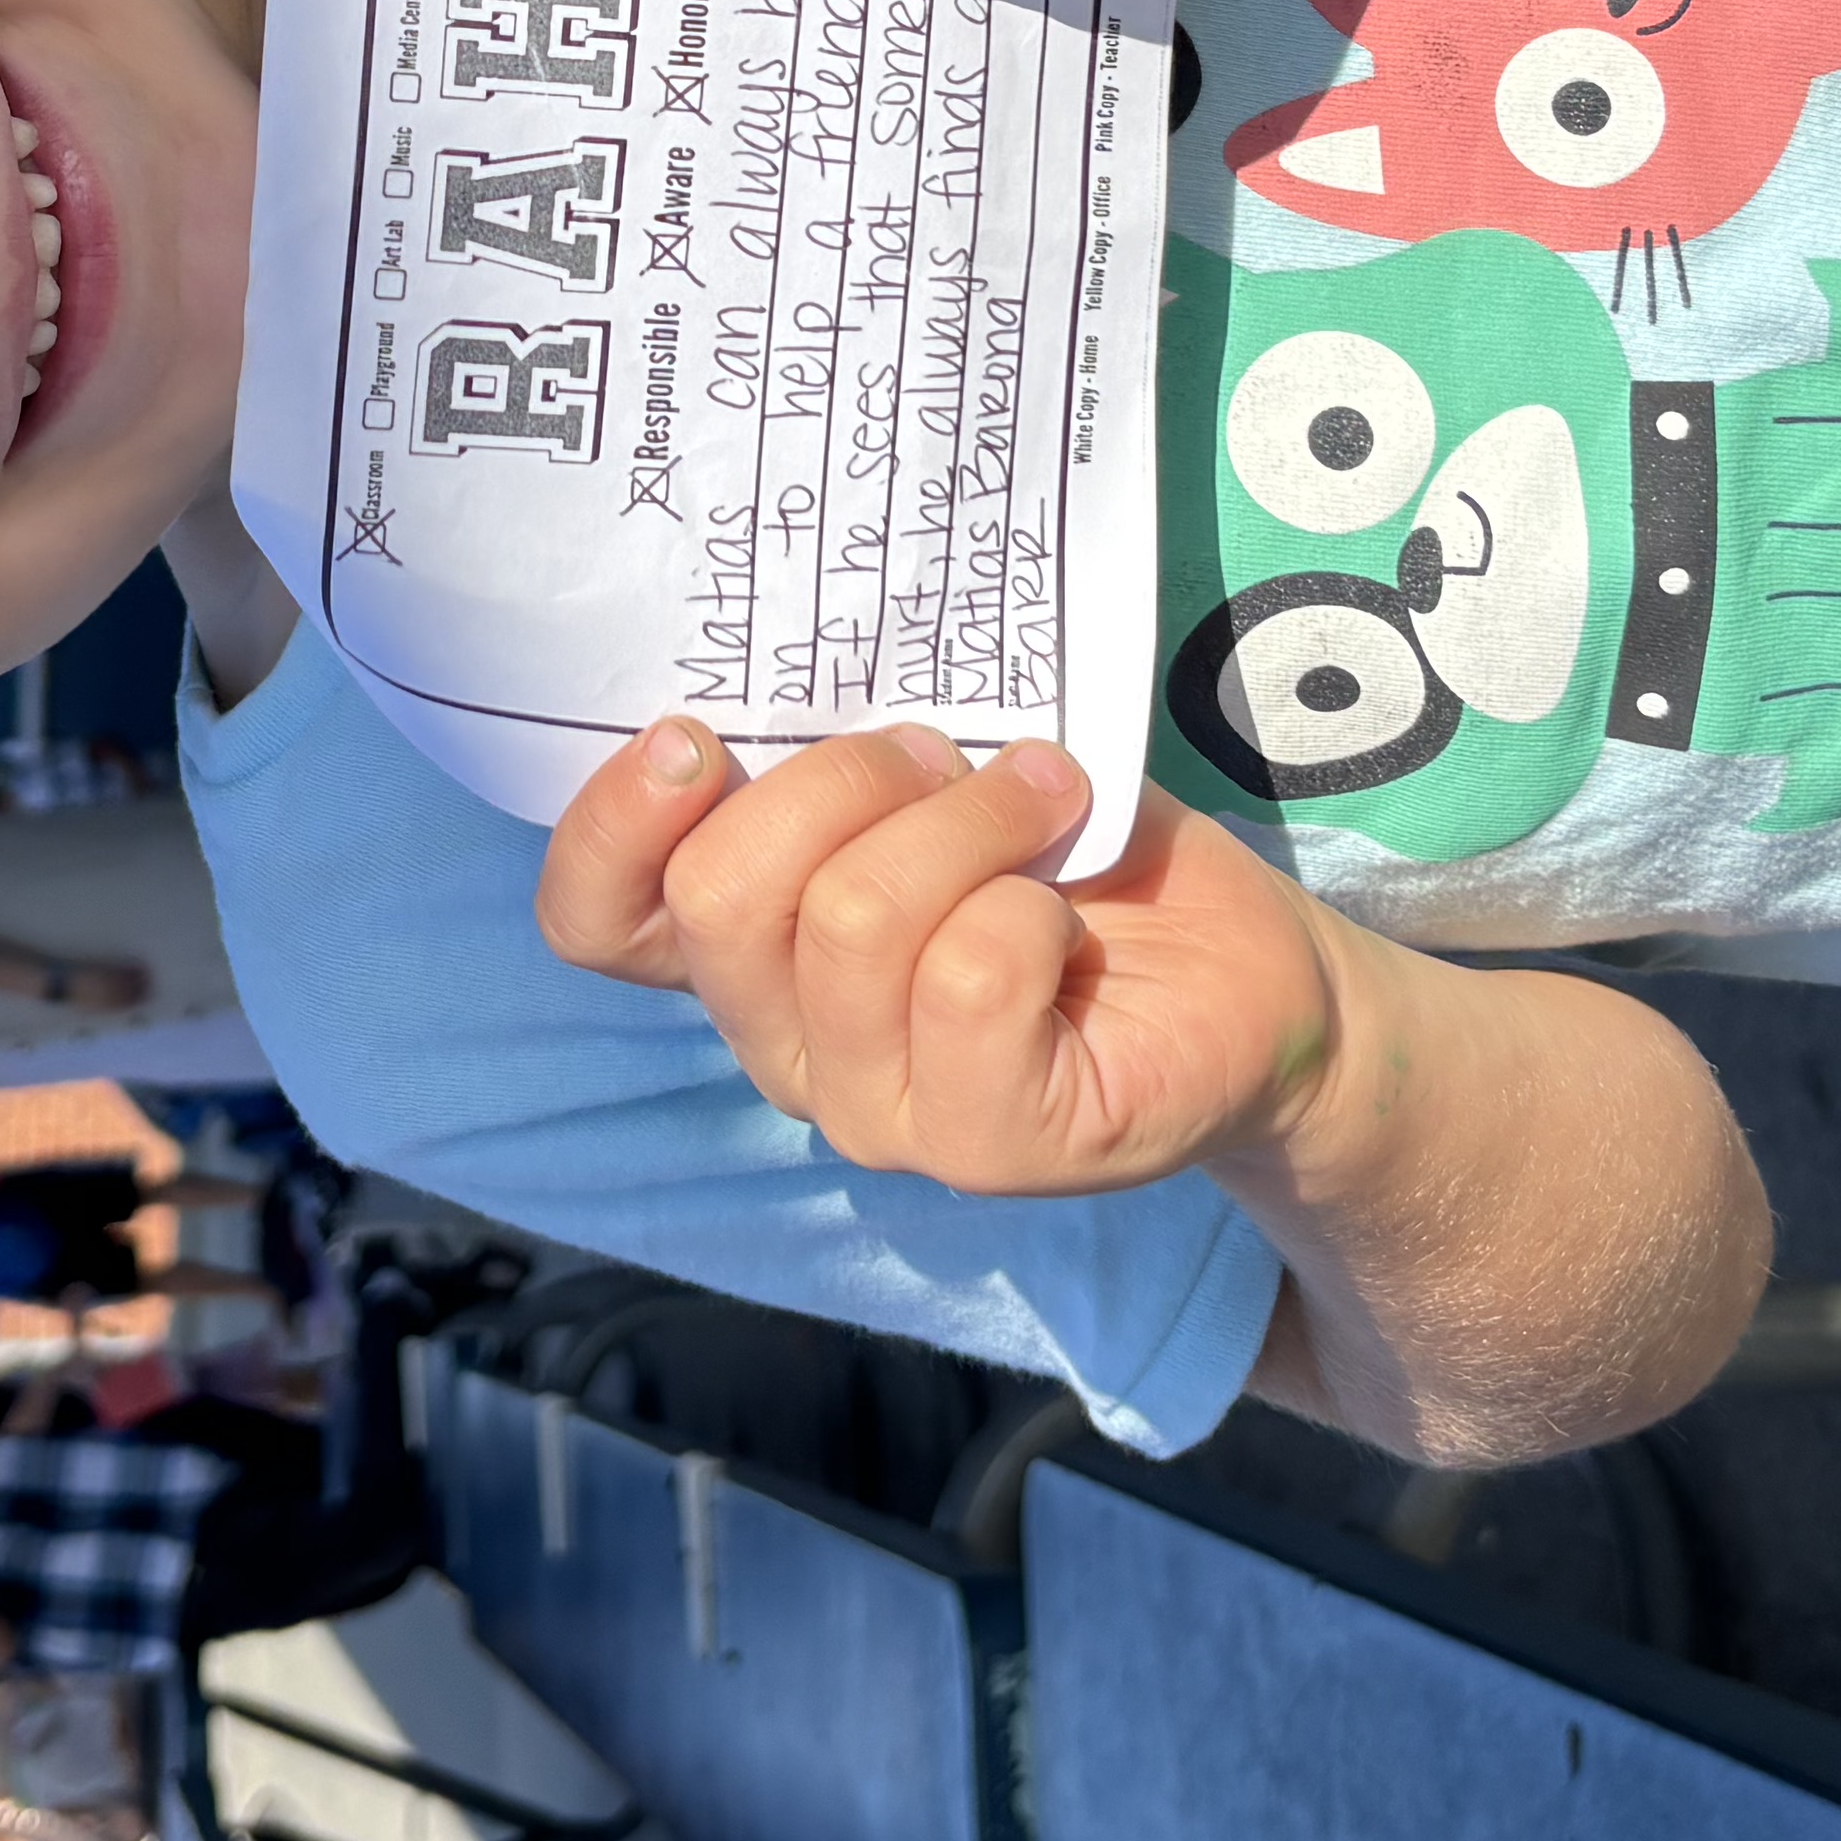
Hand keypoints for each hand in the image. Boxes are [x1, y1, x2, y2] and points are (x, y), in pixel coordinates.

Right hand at [535, 719, 1347, 1195]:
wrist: (1248, 975)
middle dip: (850, 777)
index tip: (697, 736)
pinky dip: (1032, 903)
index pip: (593, 923)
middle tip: (956, 757)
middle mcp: (788, 1052)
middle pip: (723, 898)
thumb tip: (784, 694)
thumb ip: (841, 767)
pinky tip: (1071, 914)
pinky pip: (968, 978)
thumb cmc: (1083, 864)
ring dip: (969, 819)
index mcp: (750, 958)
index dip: (611, 823)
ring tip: (1043, 801)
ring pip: (854, 921)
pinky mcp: (989, 1147)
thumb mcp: (943, 783)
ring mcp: (880, 1116)